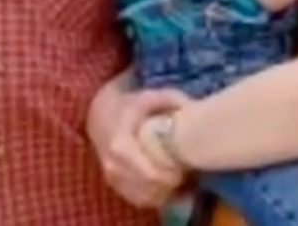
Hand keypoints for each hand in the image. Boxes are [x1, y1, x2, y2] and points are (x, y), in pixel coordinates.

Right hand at [88, 86, 190, 207]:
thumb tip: (196, 108)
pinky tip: (168, 183)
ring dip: (167, 191)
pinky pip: (141, 199)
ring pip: (147, 197)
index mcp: (121, 145)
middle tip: (187, 171)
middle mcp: (114, 167)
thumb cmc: (130, 106)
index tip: (187, 164)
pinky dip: (158, 195)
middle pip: (152, 187)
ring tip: (180, 176)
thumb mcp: (150, 97)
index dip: (172, 174)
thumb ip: (174, 100)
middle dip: (173, 183)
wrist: (101, 116)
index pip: (151, 173)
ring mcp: (114, 179)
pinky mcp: (117, 186)